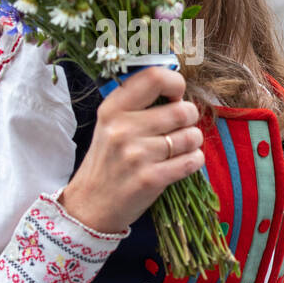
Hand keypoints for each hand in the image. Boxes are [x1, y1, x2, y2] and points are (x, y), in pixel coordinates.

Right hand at [59, 67, 204, 232]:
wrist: (90, 205)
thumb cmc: (108, 160)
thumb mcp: (110, 124)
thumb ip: (137, 103)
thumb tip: (178, 87)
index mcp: (112, 108)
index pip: (155, 77)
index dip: (175, 84)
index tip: (174, 97)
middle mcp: (122, 128)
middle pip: (182, 109)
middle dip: (189, 118)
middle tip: (179, 127)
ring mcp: (136, 155)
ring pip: (192, 136)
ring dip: (193, 141)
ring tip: (178, 147)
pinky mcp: (151, 179)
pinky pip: (192, 160)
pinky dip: (193, 160)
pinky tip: (180, 163)